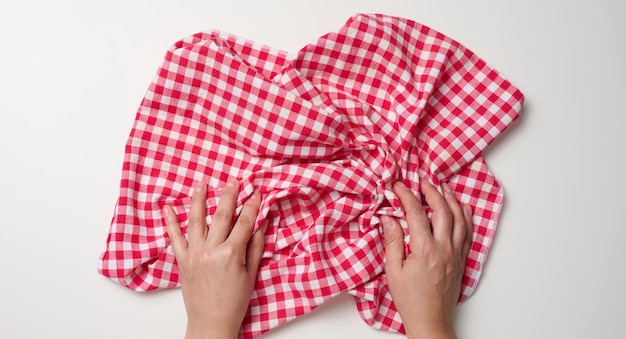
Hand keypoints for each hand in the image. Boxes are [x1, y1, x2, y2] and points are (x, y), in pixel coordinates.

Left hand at [163, 179, 264, 338]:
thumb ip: (255, 247)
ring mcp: (195, 254)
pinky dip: (170, 221)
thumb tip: (261, 225)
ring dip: (199, 199)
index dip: (252, 205)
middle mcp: (211, 250)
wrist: (211, 323)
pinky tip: (167, 208)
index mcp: (231, 253)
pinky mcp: (183, 261)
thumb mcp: (251, 274)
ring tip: (201, 184)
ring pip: (196, 219)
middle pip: (221, 214)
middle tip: (234, 181)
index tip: (256, 192)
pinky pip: (174, 237)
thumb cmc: (234, 302)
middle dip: (229, 194)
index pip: (245, 221)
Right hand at [382, 180, 472, 338]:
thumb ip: (392, 241)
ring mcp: (455, 254)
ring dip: (451, 199)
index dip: (406, 195)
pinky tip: (463, 207)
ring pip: (459, 219)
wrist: (430, 322)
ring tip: (444, 187)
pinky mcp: (461, 261)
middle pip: (442, 210)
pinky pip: (468, 233)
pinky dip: (466, 217)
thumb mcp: (393, 271)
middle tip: (422, 180)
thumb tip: (388, 218)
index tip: (398, 185)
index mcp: (424, 249)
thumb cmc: (410, 300)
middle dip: (432, 191)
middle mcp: (444, 248)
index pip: (416, 213)